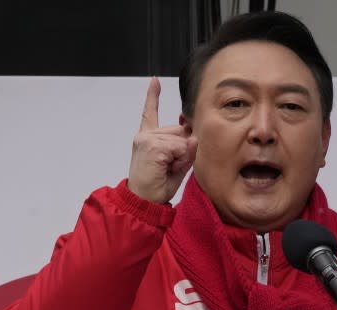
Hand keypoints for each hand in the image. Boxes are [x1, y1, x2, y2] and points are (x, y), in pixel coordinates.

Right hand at [127, 78, 197, 203]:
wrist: (143, 202)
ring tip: (167, 170)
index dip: (153, 96)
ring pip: (182, 141)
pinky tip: (166, 168)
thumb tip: (193, 135)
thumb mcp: (177, 165)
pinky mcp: (152, 145)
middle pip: (180, 131)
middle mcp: (145, 135)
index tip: (155, 81)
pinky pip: (179, 148)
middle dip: (183, 149)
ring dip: (181, 157)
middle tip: (169, 167)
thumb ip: (186, 148)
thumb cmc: (158, 186)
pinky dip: (179, 160)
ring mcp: (147, 139)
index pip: (151, 113)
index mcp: (148, 138)